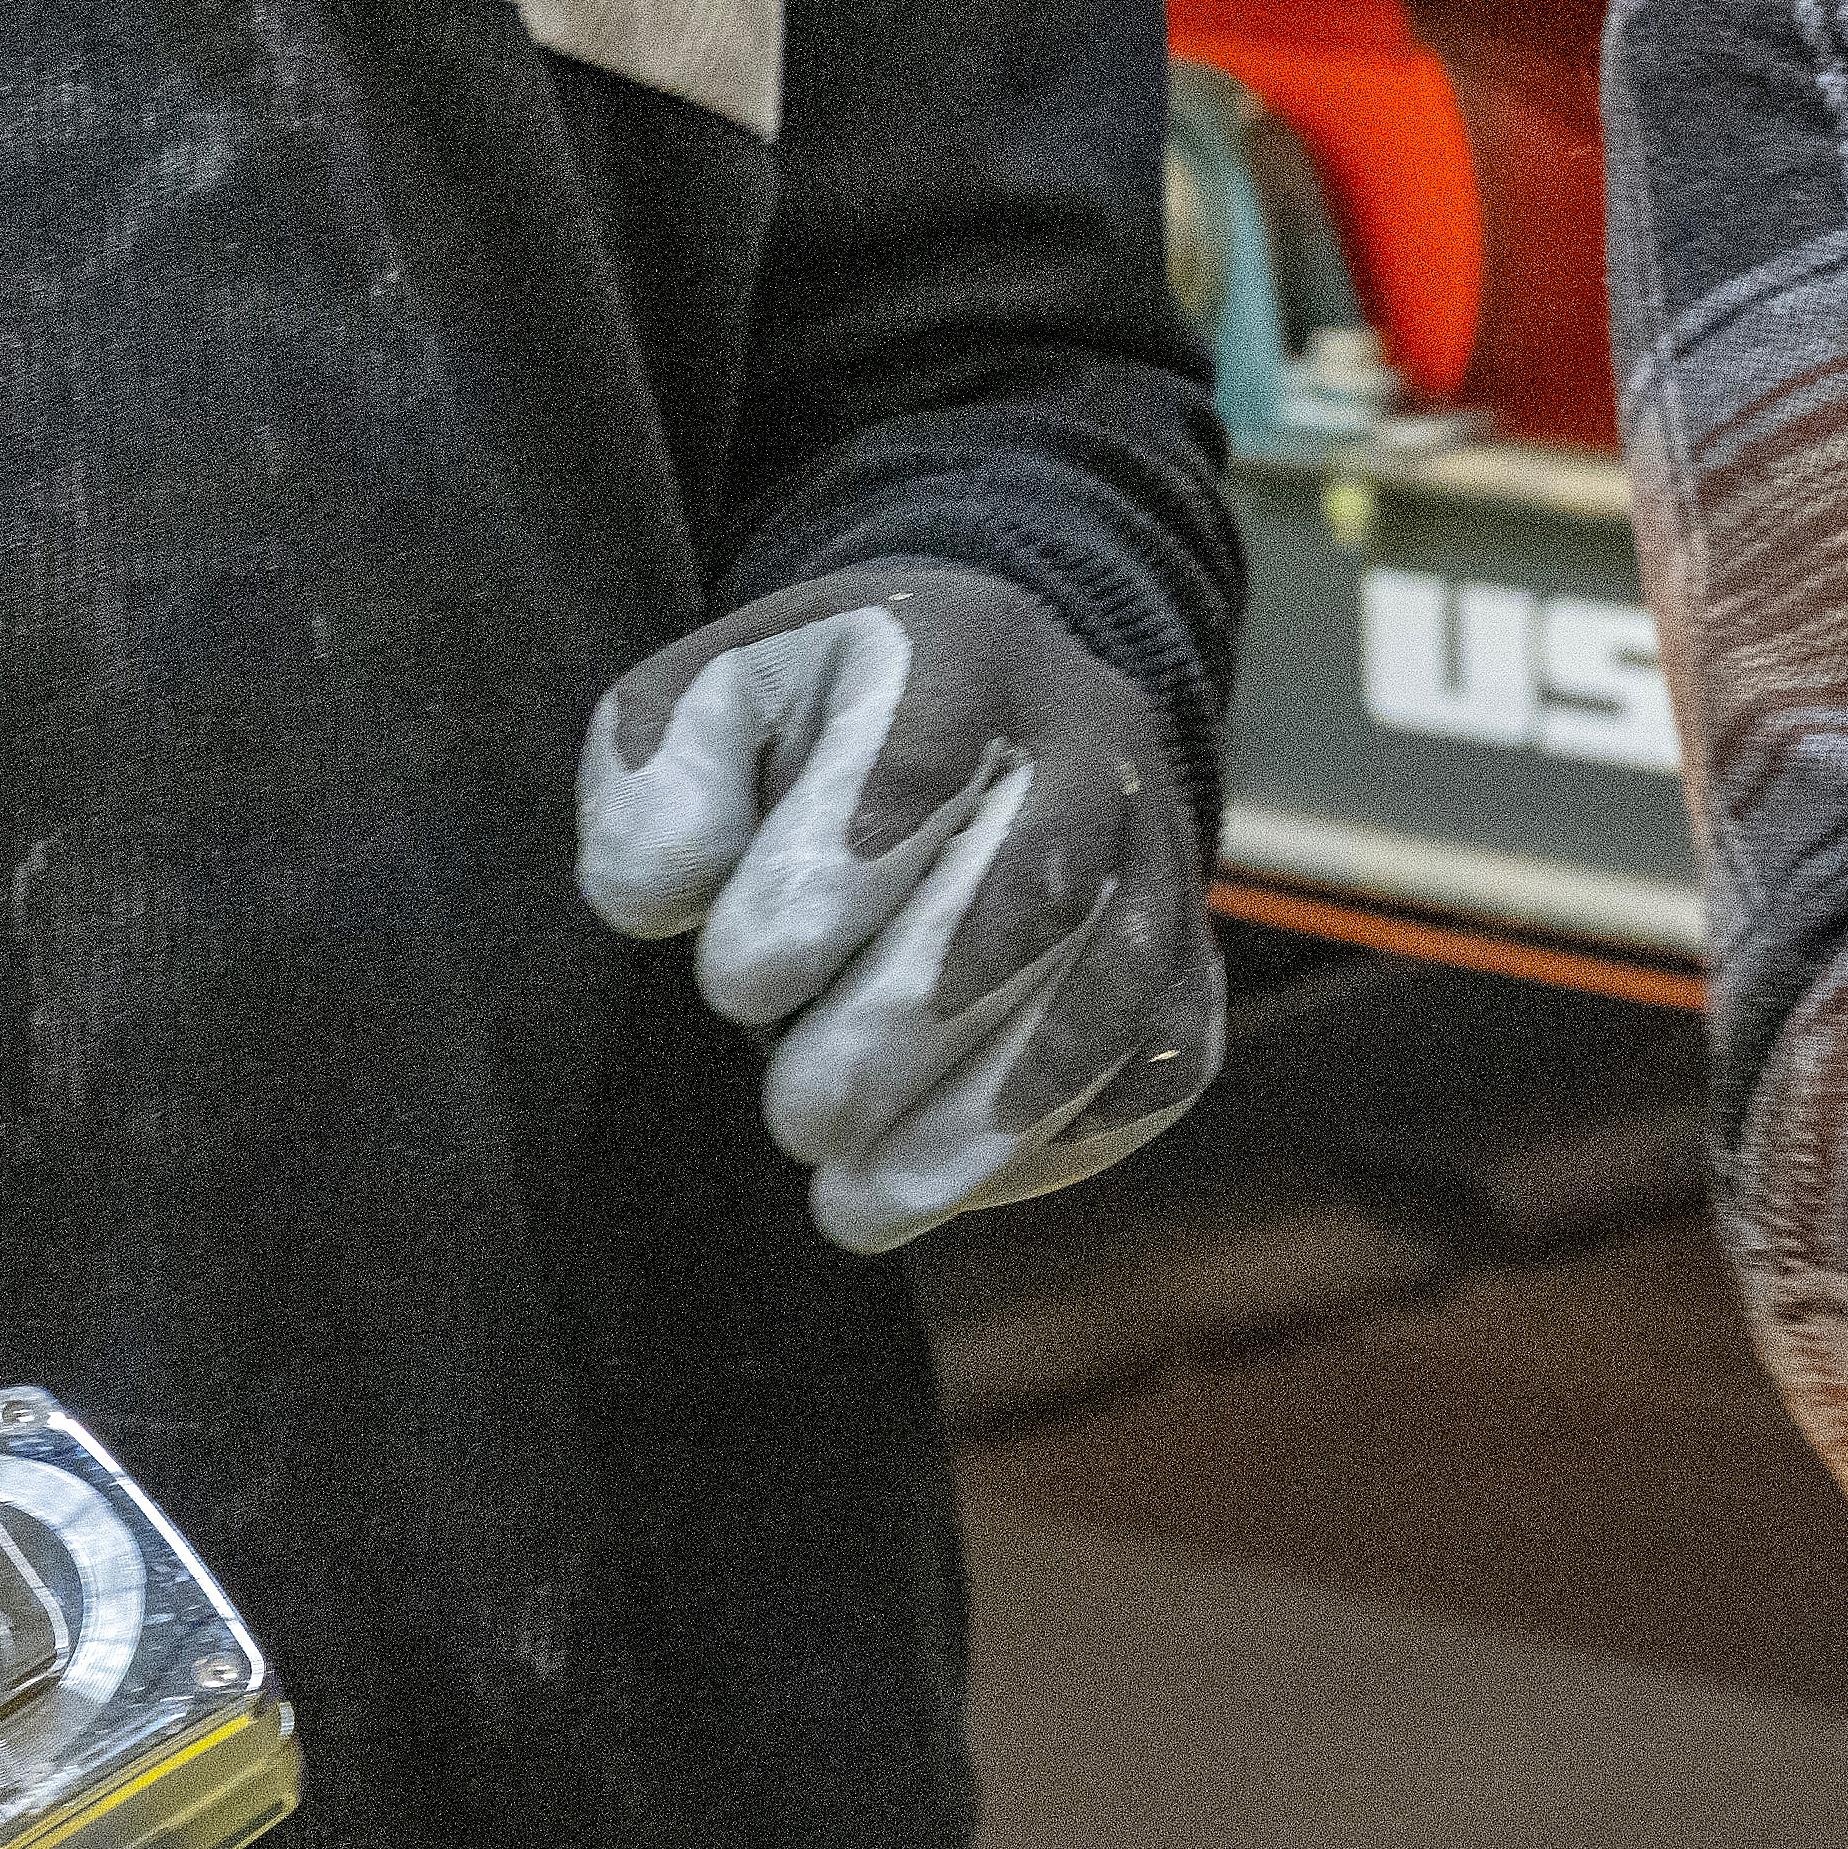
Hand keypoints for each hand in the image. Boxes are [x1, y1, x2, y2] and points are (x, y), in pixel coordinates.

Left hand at [577, 565, 1219, 1251]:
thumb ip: (656, 781)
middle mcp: (1090, 731)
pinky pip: (1174, 1048)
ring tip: (865, 1202)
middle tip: (798, 1121)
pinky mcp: (1191, 946)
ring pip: (1123, 976)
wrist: (973, 710)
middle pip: (1039, 874)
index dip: (840, 874)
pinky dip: (1075, 1133)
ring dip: (995, 1109)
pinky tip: (956, 1186)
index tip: (735, 987)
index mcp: (960, 646)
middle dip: (911, 1017)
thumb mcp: (705, 709)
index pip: (926, 744)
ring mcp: (1159, 841)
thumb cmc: (809, 727)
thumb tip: (665, 892)